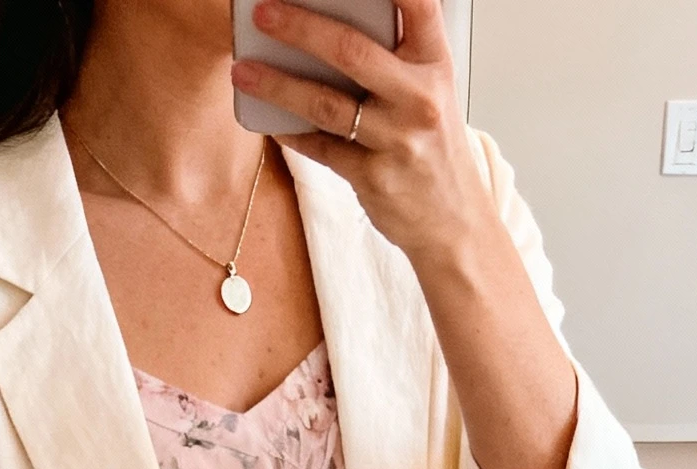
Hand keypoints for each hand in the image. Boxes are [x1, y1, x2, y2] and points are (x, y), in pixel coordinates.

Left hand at [231, 0, 490, 270]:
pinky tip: (269, 119)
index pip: (419, 4)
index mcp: (436, 63)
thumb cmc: (433, 146)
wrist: (453, 220)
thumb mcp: (430, 91)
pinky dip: (291, 132)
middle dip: (300, 28)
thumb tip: (328, 25)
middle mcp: (420, 97)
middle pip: (351, 51)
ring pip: (326, 104)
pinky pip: (320, 148)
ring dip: (278, 84)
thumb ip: (395, 56)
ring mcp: (397, 139)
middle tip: (263, 13)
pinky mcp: (373, 177)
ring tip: (243, 71)